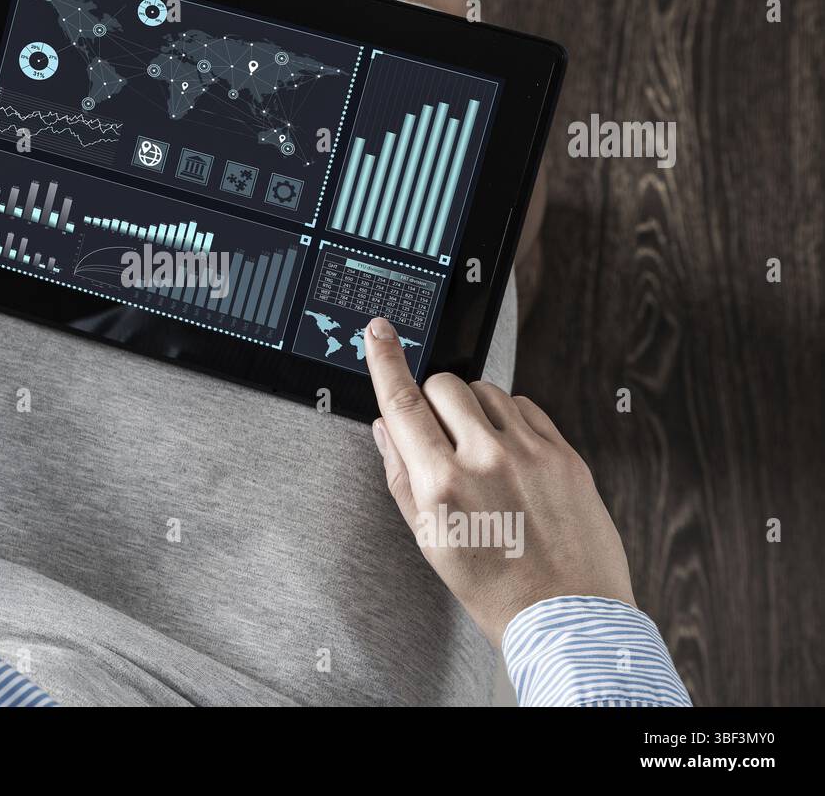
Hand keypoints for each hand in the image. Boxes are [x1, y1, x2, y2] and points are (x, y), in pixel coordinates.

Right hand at [364, 317, 634, 645]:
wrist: (567, 616)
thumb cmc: (494, 588)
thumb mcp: (429, 541)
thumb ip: (402, 477)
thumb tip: (388, 429)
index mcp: (442, 486)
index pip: (403, 403)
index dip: (386, 359)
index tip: (380, 332)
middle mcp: (486, 461)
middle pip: (444, 384)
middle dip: (433, 399)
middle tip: (441, 433)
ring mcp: (531, 453)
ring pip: (487, 390)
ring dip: (473, 408)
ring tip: (481, 452)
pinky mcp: (565, 454)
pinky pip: (526, 406)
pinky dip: (510, 418)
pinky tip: (511, 453)